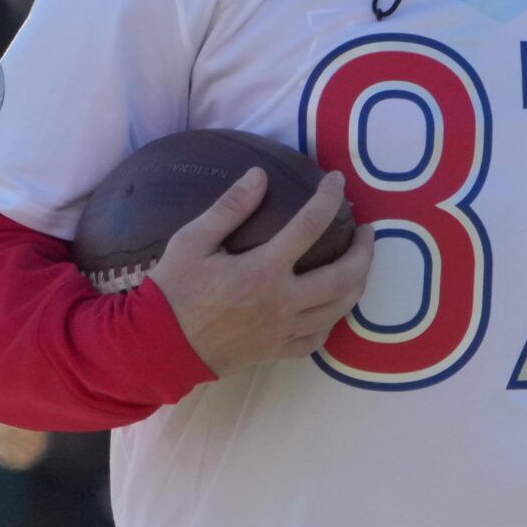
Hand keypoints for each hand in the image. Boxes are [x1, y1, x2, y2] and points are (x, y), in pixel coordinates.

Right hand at [151, 167, 374, 376]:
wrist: (158, 347)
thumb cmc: (174, 290)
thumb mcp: (192, 241)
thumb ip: (229, 207)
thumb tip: (259, 176)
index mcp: (263, 270)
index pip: (309, 226)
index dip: (328, 199)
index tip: (337, 181)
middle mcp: (282, 302)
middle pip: (344, 276)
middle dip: (364, 251)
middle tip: (367, 230)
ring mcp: (283, 330)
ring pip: (339, 309)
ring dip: (358, 283)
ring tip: (361, 263)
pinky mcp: (277, 350)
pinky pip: (317, 339)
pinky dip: (332, 321)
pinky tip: (332, 306)